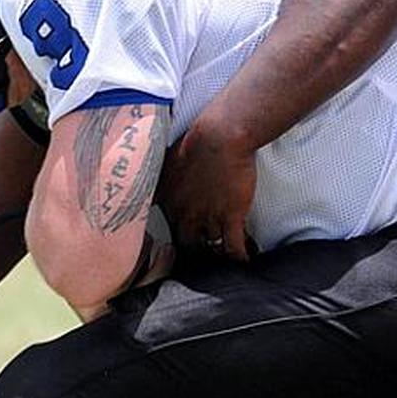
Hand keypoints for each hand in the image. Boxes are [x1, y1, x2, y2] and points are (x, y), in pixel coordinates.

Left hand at [158, 114, 256, 260]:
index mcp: (167, 200)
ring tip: (224, 254)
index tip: (180, 235)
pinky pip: (233, 246)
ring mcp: (208, 217)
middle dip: (195, 248)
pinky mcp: (231, 216)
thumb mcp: (167, 159)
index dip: (175, 231)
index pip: (165, 226)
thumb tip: (153, 176)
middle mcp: (185, 213)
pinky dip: (238, 255)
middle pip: (187, 242)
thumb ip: (161, 175)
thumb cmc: (195, 140)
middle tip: (203, 250)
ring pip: (211, 245)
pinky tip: (243, 260)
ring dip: (217, 250)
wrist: (220, 136)